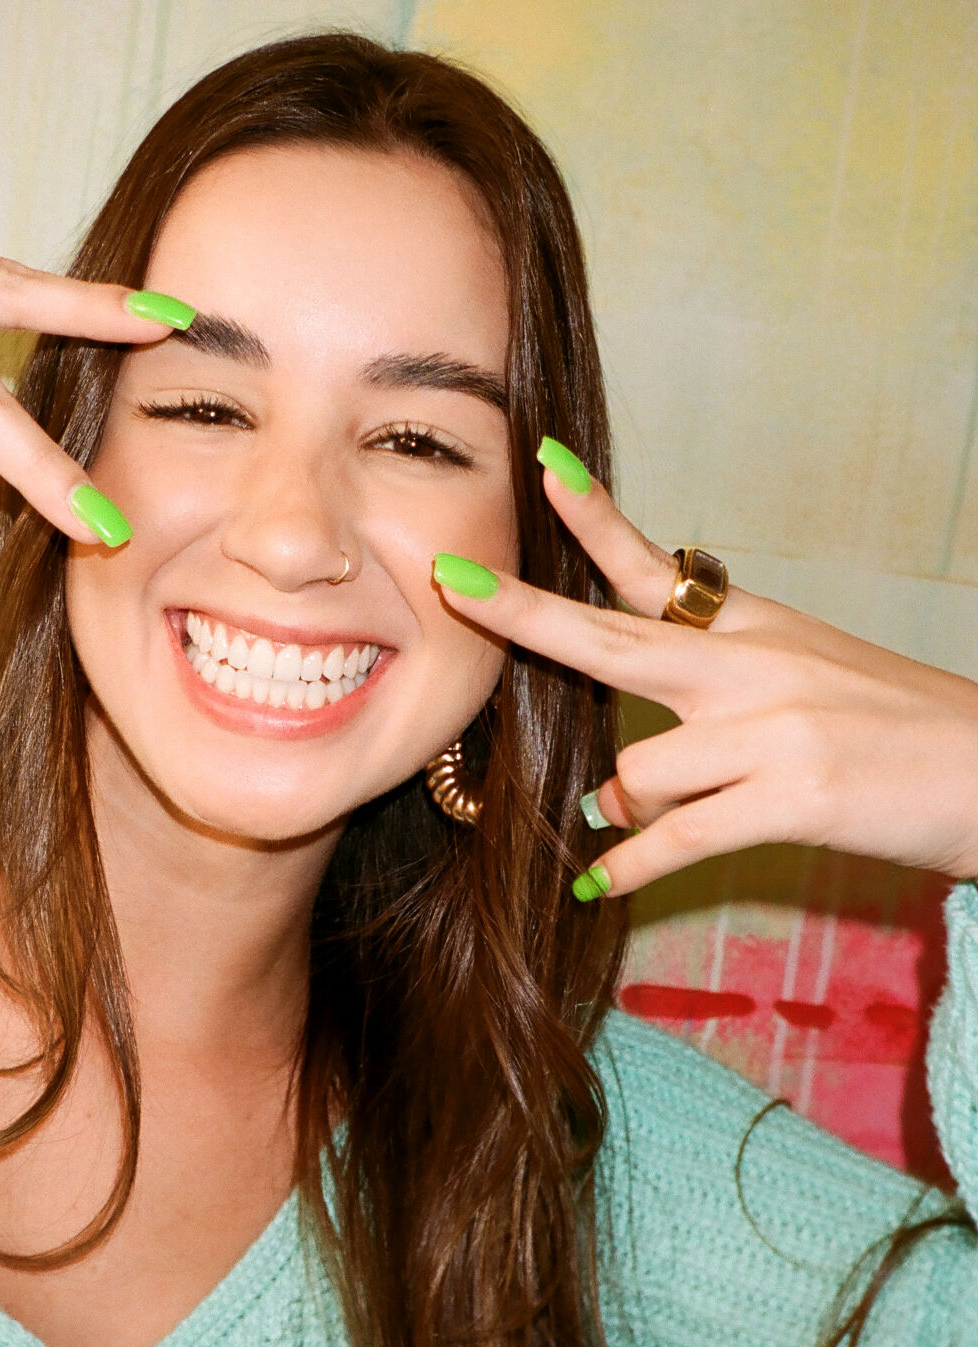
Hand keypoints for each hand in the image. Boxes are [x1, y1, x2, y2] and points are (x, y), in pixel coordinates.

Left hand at [434, 450, 977, 895]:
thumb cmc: (898, 730)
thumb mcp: (810, 672)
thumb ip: (713, 695)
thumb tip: (616, 779)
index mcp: (754, 627)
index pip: (654, 567)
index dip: (592, 519)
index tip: (542, 466)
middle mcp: (752, 666)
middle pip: (610, 639)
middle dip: (520, 614)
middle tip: (448, 584)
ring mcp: (770, 730)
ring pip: (638, 770)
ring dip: (623, 807)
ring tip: (629, 821)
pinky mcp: (791, 798)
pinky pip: (674, 838)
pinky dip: (630, 865)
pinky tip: (602, 880)